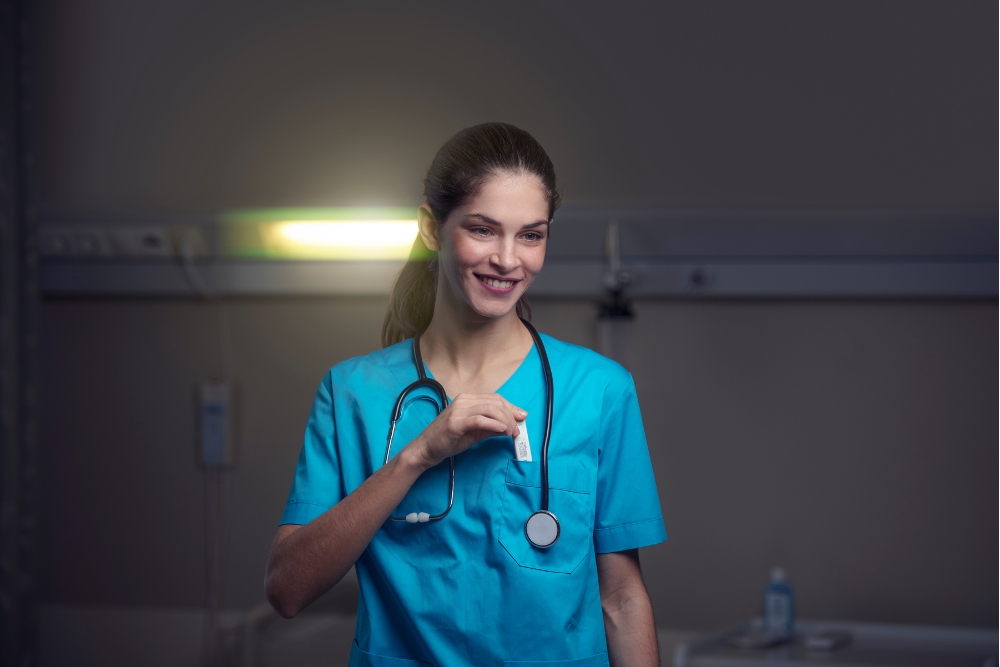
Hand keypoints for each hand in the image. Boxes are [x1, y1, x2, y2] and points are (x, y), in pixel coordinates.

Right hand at [409, 393, 526, 468]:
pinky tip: (501, 431)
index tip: (522, 418)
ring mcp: (458, 410)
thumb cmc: (448, 440)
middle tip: (516, 430)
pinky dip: (494, 424)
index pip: (495, 399)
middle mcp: (463, 400)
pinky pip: (480, 420)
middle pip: (495, 402)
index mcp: (467, 399)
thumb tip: (511, 425)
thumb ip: (491, 427)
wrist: (425, 449)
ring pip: (490, 409)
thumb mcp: (474, 432)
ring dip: (504, 421)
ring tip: (510, 433)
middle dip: (510, 416)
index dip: (511, 408)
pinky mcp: (455, 422)